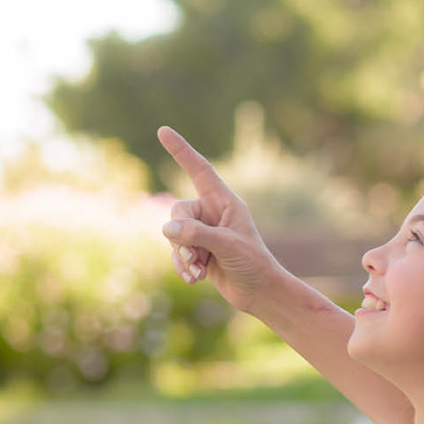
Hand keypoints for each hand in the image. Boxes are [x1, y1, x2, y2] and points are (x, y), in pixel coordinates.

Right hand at [157, 125, 288, 314]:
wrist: (260, 293)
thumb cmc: (253, 264)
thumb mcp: (227, 246)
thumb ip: (197, 235)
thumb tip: (167, 229)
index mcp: (224, 202)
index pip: (199, 170)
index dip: (181, 150)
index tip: (163, 130)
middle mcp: (212, 213)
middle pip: (178, 212)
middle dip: (181, 237)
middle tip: (196, 257)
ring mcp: (203, 232)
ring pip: (173, 235)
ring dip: (183, 256)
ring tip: (199, 271)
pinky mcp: (198, 251)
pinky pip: (176, 252)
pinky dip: (182, 266)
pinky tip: (195, 280)